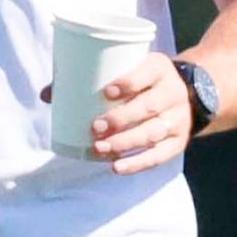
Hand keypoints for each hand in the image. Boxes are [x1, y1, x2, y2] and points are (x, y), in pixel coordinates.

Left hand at [88, 52, 194, 173]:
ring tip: (100, 148)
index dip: (128, 83)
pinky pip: (159, 155)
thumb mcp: (130, 69)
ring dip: (125, 142)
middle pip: (149, 107)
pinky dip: (137, 163)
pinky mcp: (179, 141)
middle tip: (96, 127)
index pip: (147, 74)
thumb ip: (92, 79)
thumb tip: (48, 95)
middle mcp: (173, 93)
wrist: (188, 95)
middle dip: (121, 119)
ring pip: (152, 132)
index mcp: (159, 69)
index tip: (106, 92)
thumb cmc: (144, 81)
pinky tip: (117, 167)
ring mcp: (178, 119)